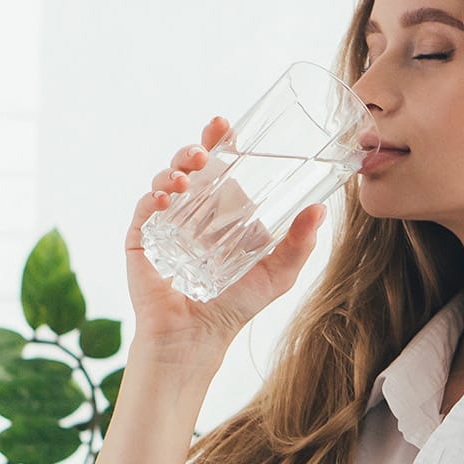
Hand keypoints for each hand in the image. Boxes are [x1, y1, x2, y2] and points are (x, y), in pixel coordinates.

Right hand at [123, 115, 327, 381]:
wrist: (197, 337)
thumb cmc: (237, 304)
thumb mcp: (278, 273)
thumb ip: (299, 243)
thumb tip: (320, 209)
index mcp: (222, 210)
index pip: (219, 166)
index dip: (218, 142)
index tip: (223, 126)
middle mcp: (192, 211)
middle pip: (188, 166)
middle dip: (193, 150)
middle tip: (204, 152)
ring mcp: (165, 224)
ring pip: (163, 182)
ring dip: (172, 172)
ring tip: (185, 180)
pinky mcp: (142, 241)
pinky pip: (143, 211)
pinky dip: (151, 199)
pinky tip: (163, 200)